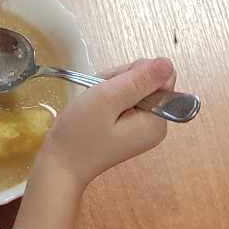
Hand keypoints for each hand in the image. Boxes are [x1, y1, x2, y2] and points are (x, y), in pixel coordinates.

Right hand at [38, 58, 175, 188]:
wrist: (60, 165)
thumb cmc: (80, 133)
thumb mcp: (108, 99)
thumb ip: (139, 79)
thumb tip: (168, 63)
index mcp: (157, 121)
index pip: (159, 76)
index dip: (133, 73)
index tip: (112, 87)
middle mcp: (156, 125)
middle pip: (146, 81)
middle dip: (120, 80)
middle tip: (98, 95)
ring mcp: (142, 127)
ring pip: (133, 86)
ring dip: (111, 87)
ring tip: (93, 102)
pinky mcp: (129, 127)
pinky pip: (124, 98)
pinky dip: (108, 96)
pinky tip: (95, 107)